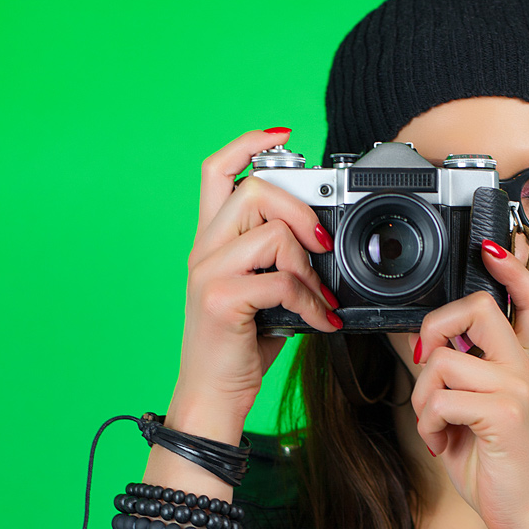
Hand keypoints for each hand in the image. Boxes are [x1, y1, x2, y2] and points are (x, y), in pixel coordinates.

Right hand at [172, 129, 340, 423]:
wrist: (213, 394)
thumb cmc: (240, 343)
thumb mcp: (262, 291)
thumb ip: (280, 259)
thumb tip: (324, 242)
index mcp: (212, 240)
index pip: (216, 170)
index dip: (247, 143)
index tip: (282, 134)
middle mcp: (204, 249)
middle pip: (254, 190)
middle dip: (301, 211)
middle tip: (324, 246)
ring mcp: (208, 272)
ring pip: (273, 233)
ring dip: (310, 267)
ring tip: (320, 297)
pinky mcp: (220, 298)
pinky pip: (282, 281)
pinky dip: (312, 302)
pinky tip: (322, 321)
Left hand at [411, 240, 528, 528]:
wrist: (518, 513)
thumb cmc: (493, 461)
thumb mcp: (471, 409)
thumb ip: (456, 372)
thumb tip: (420, 342)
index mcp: (518, 363)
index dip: (513, 267)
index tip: (494, 245)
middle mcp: (522, 368)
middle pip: (479, 307)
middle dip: (437, 325)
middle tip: (428, 357)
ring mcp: (516, 388)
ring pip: (442, 362)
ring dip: (422, 398)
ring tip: (436, 424)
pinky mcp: (504, 413)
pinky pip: (440, 400)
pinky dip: (428, 425)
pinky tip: (443, 443)